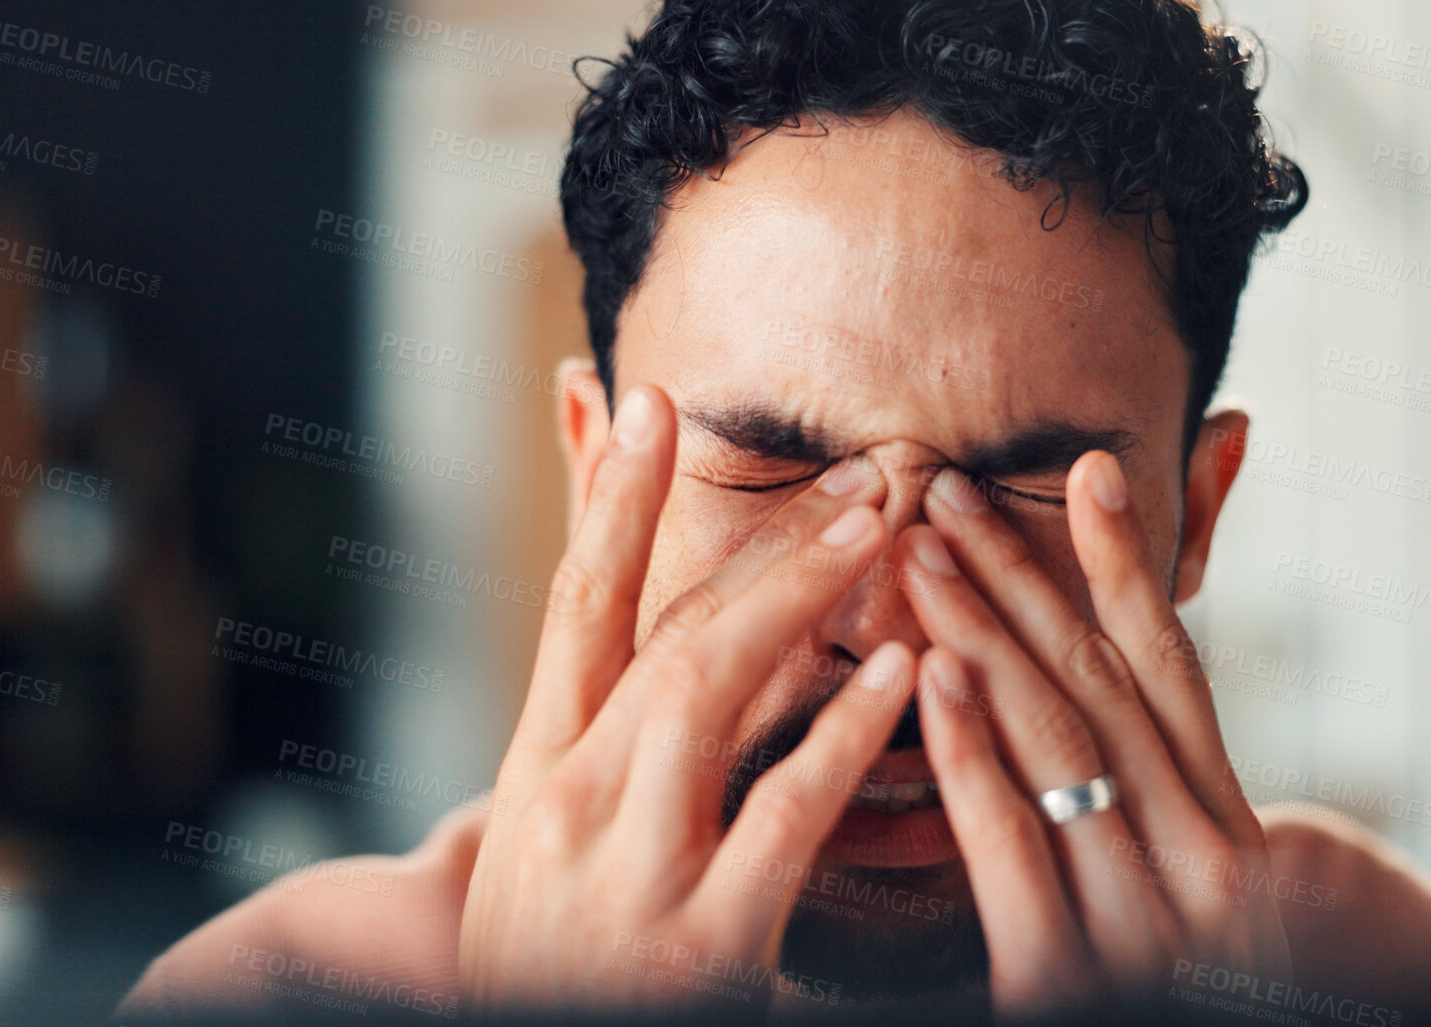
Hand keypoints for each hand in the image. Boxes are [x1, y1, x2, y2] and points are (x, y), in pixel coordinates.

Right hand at [459, 385, 914, 1013]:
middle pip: (669, 633)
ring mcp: (626, 875)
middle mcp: (567, 810)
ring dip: (799, 595)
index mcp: (534, 782)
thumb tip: (629, 663)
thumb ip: (591, 750)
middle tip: (857, 471)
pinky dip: (843, 738)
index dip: (610, 501)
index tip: (648, 404)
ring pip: (708, 690)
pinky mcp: (696, 947)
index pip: (575, 611)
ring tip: (879, 529)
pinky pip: (781, 817)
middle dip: (764, 541)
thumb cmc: (552, 973)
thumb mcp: (539, 855)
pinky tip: (896, 676)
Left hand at [898, 455, 1292, 1016]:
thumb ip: (1173, 835)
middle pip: (1107, 689)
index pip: (1173, 673)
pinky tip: (935, 672)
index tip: (1091, 474)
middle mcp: (1208, 865)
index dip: (1130, 568)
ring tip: (924, 543)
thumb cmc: (1294, 1002)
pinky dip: (979, 755)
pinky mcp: (1080, 985)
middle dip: (1026, 581)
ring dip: (990, 634)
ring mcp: (1157, 921)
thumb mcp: (1234, 914)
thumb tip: (1134, 753)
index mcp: (1239, 838)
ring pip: (1067, 742)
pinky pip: (1024, 849)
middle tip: (947, 490)